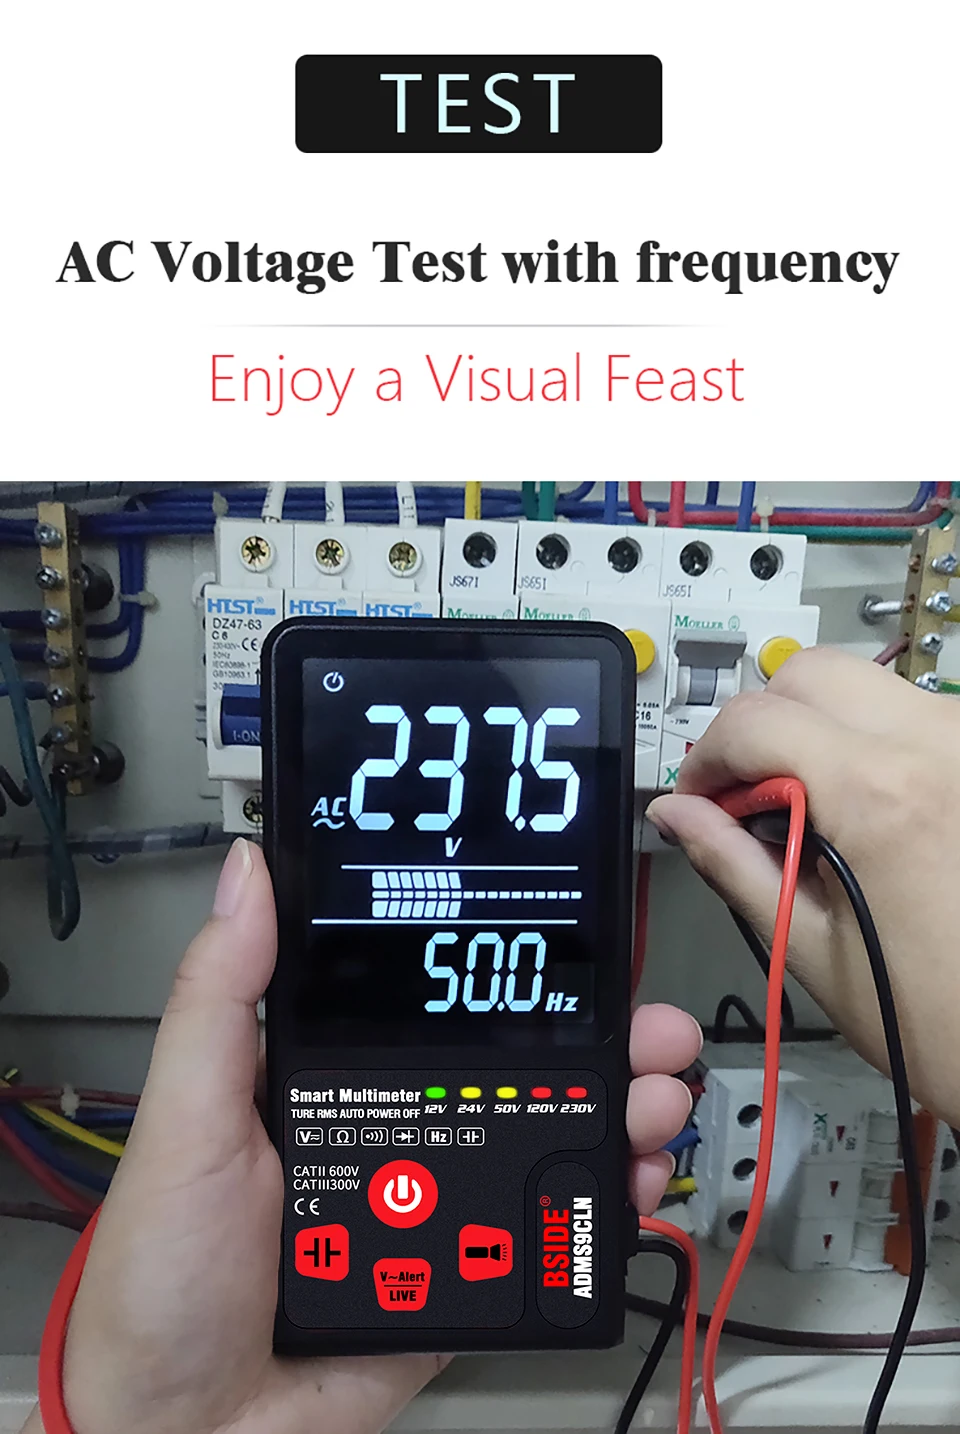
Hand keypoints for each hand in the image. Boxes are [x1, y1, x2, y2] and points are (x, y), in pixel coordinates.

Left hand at [26, 840, 699, 1433]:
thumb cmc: (163, 1278)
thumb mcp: (189, 1118)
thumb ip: (220, 998)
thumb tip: (246, 873)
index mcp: (331, 1076)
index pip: (433, 1004)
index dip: (504, 967)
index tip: (566, 937)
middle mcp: (394, 1127)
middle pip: (512, 1068)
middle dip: (594, 1036)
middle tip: (647, 1023)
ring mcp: (435, 1202)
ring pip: (545, 1140)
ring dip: (616, 1110)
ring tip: (656, 1096)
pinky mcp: (465, 1278)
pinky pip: (546, 1234)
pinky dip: (602, 1205)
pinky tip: (630, 1180)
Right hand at [646, 646, 959, 1125]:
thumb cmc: (934, 1019)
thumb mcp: (807, 945)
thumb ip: (730, 862)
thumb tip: (676, 814)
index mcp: (878, 792)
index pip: (754, 720)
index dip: (706, 758)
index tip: (697, 798)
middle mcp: (935, 746)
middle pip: (811, 673)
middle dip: (759, 723)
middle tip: (743, 794)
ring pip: (866, 687)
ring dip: (817, 728)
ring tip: (806, 811)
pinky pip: (915, 718)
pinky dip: (871, 744)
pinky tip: (861, 814)